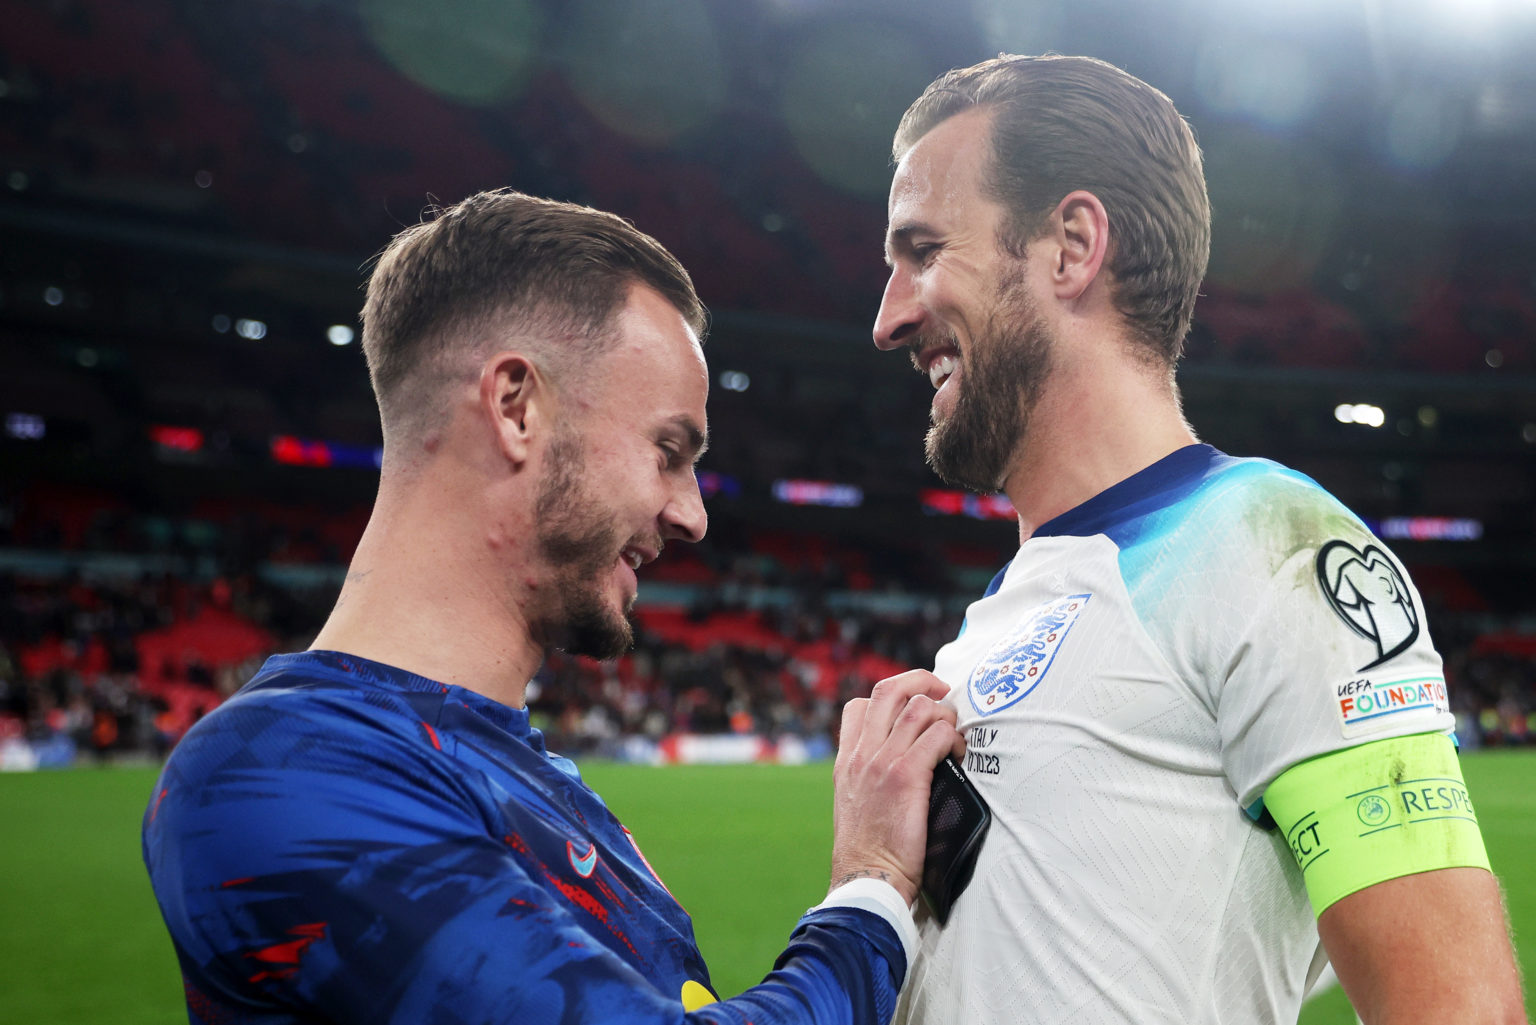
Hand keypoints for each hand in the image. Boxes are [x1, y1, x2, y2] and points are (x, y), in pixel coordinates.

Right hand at [828, 670, 965, 905]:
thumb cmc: (870, 852)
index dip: (891, 698)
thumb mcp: (856, 806)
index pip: (859, 705)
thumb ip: (869, 778)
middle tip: (944, 696)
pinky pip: (936, 735)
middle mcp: (862, 753)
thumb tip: (897, 765)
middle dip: (923, 682)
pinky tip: (958, 755)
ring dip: (945, 715)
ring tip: (954, 737)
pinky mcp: (906, 775)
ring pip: (919, 707)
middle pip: (889, 690)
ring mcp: (882, 761)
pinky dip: (953, 739)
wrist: (868, 879)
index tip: (913, 709)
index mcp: (847, 760)